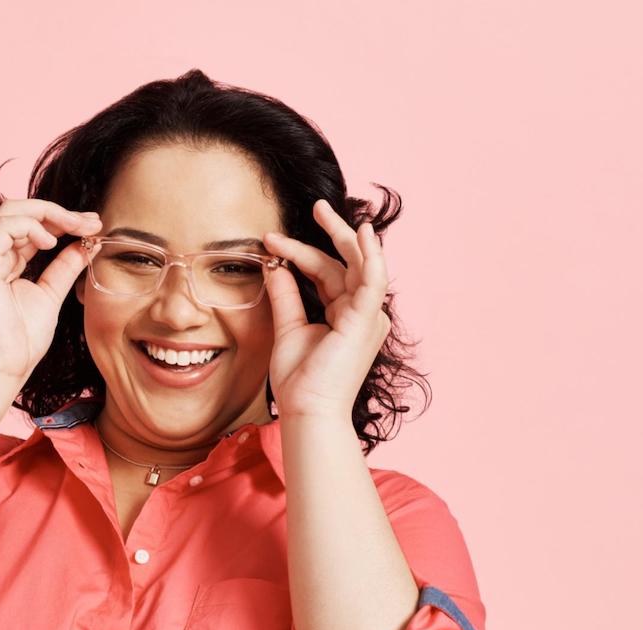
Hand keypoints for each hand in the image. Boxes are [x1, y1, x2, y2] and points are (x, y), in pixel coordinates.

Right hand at [0, 199, 101, 382]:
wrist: (2, 367)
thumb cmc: (20, 340)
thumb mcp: (51, 294)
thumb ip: (65, 267)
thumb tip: (87, 243)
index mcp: (4, 260)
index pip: (32, 225)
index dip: (63, 220)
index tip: (94, 226)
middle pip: (21, 210)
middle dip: (60, 212)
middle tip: (92, 221)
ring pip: (11, 211)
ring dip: (50, 214)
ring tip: (77, 228)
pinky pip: (4, 226)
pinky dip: (31, 227)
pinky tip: (51, 243)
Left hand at [261, 199, 391, 420]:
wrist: (307, 411)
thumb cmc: (300, 381)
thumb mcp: (288, 328)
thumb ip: (286, 295)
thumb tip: (275, 265)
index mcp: (346, 315)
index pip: (327, 273)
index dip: (300, 254)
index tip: (270, 242)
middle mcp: (363, 313)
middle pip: (347, 263)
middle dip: (332, 232)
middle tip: (315, 206)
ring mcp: (368, 316)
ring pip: (359, 264)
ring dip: (343, 236)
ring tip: (324, 211)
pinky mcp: (365, 320)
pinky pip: (372, 281)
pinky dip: (370, 257)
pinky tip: (362, 234)